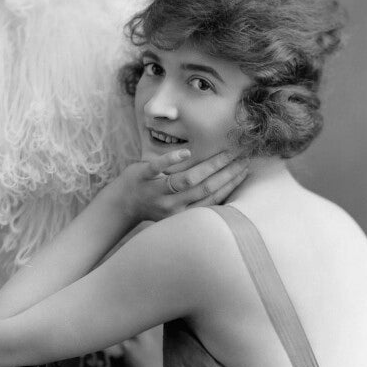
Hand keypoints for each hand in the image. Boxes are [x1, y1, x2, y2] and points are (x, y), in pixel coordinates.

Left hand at [117, 149, 249, 223]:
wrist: (121, 204)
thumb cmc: (154, 203)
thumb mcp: (177, 208)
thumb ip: (197, 200)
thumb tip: (225, 187)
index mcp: (183, 213)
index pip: (213, 199)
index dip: (231, 185)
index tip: (245, 170)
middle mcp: (172, 205)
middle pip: (206, 189)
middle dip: (228, 173)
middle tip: (243, 158)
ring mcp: (157, 191)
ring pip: (188, 179)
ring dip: (210, 165)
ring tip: (227, 152)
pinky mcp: (143, 177)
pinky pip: (158, 168)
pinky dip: (171, 160)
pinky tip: (186, 152)